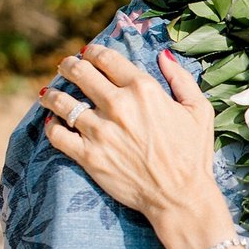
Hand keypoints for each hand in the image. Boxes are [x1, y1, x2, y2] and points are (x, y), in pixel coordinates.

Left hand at [41, 45, 219, 227]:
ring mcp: (100, 131)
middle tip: (66, 67)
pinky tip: (53, 122)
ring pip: (61, 102)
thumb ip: (181, 79)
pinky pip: (57, 134)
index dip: (93, 52)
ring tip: (49, 94)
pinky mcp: (88, 156)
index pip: (106, 58)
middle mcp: (118, 105)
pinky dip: (51, 125)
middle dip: (69, 65)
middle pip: (79, 72)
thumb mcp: (199, 111)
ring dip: (52, 94)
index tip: (88, 53)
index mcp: (144, 89)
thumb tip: (163, 56)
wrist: (180, 196)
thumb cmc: (193, 154)